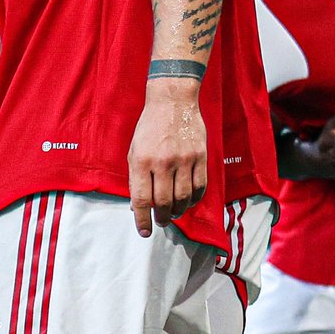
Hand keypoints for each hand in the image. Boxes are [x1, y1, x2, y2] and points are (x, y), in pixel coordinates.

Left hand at [128, 83, 206, 237]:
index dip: (142, 220)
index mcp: (142, 160)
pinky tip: (187, 201)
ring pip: (183, 198)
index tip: (144, 232)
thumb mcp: (134, 150)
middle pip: (164, 202)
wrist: (173, 101)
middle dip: (161, 218)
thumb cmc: (150, 127)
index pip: (141, 199)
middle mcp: (163, 161)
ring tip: (173, 213)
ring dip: (177, 211)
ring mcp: (184, 159)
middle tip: (160, 221)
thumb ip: (135, 179)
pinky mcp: (200, 157)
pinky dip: (193, 200)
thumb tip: (138, 206)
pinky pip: (200, 187)